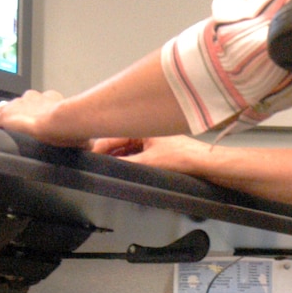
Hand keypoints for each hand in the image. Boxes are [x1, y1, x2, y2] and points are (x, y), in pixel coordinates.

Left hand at [0, 89, 82, 143]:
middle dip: (18, 114)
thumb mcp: (81, 133)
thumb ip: (84, 139)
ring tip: (3, 131)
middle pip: (20, 104)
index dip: (36, 111)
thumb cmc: (74, 126)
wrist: (61, 121)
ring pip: (5, 109)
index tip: (36, 121)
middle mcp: (33, 98)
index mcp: (51, 99)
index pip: (38, 101)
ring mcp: (18, 105)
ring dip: (4, 119)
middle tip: (18, 128)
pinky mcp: (7, 115)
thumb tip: (91, 148)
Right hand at [89, 134, 217, 177]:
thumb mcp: (148, 163)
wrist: (205, 164)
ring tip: (106, 168)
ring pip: (126, 148)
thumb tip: (104, 167)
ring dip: (117, 157)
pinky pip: (136, 152)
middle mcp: (146, 127)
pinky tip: (123, 168)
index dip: (98, 148)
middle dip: (107, 153)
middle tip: (93, 165)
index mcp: (142, 124)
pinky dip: (129, 159)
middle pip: (118, 141)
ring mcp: (152, 137)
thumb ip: (123, 164)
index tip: (87, 157)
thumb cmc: (182, 158)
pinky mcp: (158, 147)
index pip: (112, 136)